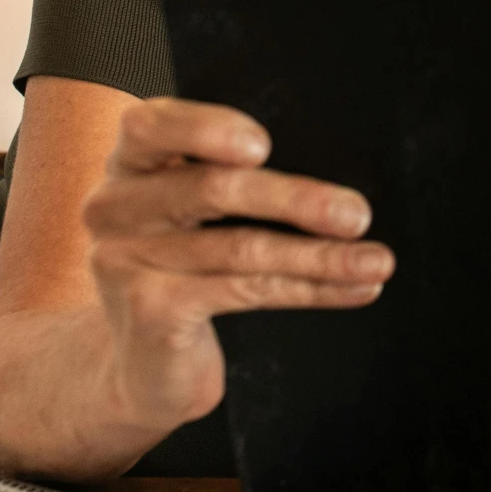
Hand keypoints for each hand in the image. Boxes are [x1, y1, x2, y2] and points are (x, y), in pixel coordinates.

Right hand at [80, 97, 393, 437]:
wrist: (147, 365)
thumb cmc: (187, 271)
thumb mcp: (196, 217)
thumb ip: (234, 181)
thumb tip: (335, 178)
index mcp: (129, 165)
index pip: (150, 126)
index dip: (205, 129)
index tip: (263, 145)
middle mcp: (114, 207)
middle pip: (212, 190)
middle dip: (296, 200)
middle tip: (356, 214)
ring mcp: (125, 261)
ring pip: (241, 249)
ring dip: (321, 256)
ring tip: (376, 260)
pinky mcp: (150, 311)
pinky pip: (246, 292)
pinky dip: (312, 289)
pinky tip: (355, 288)